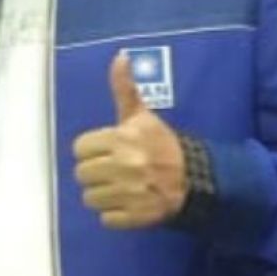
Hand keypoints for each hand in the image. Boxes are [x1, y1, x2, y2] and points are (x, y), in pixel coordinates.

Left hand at [72, 53, 186, 229]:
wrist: (196, 179)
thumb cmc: (161, 144)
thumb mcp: (141, 116)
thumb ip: (124, 88)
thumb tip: (120, 55)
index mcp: (121, 139)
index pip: (80, 148)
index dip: (90, 150)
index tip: (104, 151)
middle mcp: (124, 165)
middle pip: (81, 175)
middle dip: (94, 173)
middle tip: (111, 171)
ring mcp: (129, 193)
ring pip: (90, 198)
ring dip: (102, 195)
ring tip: (118, 188)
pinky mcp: (136, 217)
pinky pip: (106, 219)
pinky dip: (114, 215)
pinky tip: (127, 204)